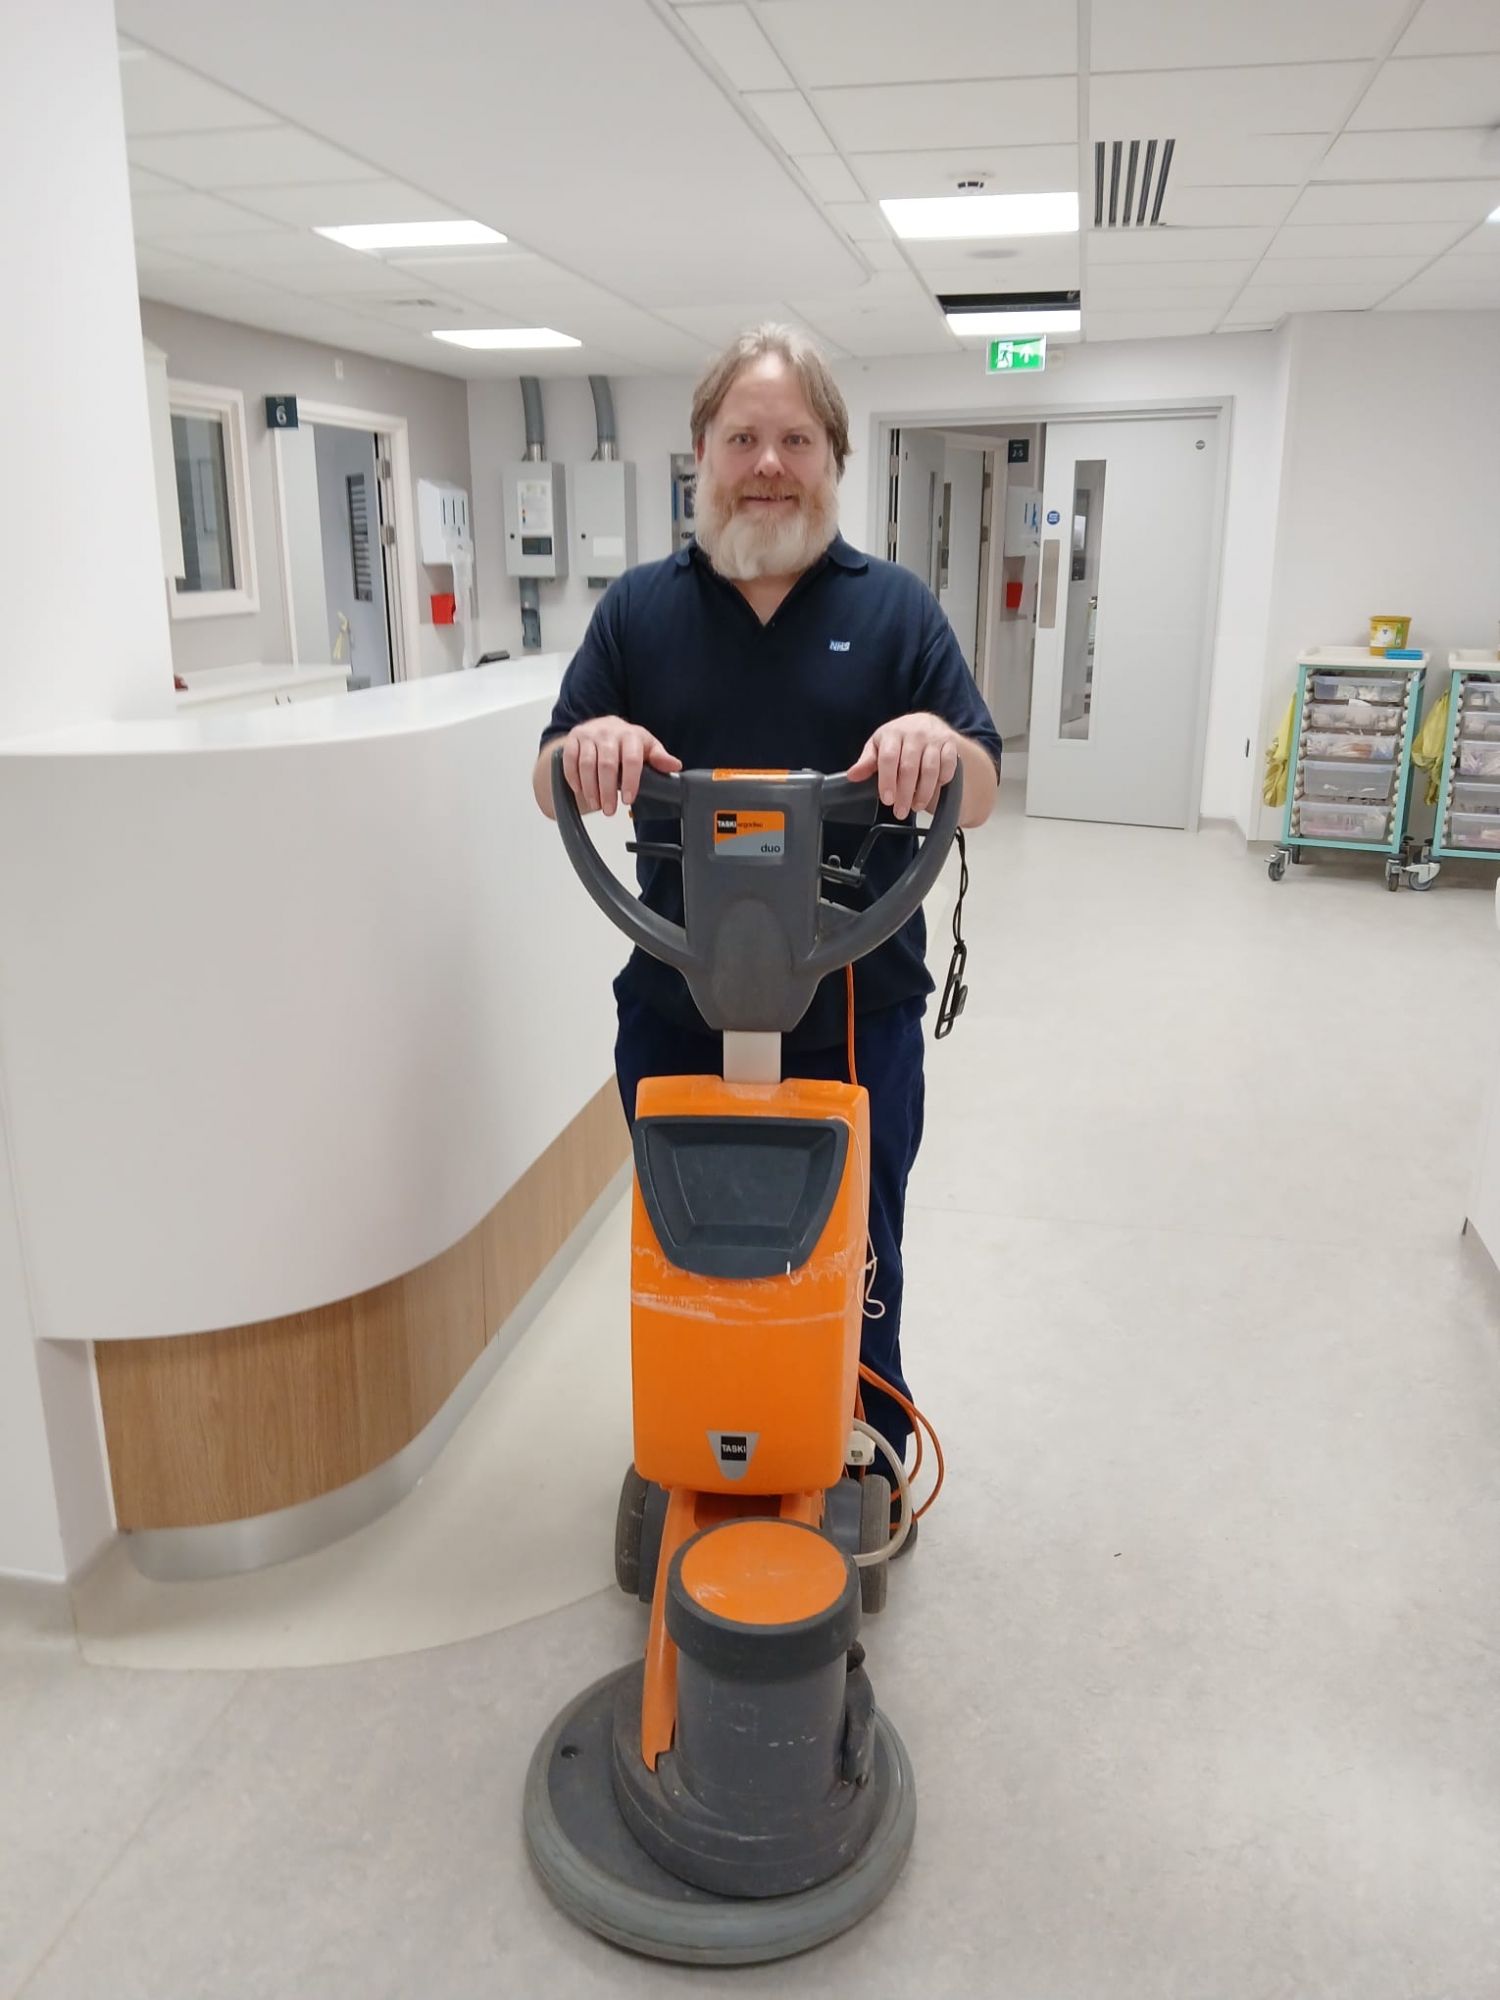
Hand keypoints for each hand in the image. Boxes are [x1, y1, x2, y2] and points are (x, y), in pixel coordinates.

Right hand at [561, 717, 680, 814]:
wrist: (602, 726)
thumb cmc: (626, 741)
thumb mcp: (646, 747)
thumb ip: (659, 758)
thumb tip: (675, 766)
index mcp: (630, 735)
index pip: (631, 759)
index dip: (630, 781)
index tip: (629, 799)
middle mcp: (608, 733)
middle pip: (606, 765)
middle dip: (607, 791)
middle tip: (609, 810)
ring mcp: (588, 736)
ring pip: (587, 765)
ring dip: (590, 789)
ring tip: (596, 804)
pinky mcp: (573, 740)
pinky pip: (569, 760)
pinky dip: (573, 778)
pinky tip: (580, 791)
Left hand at [848, 713, 960, 819]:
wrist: (926, 724)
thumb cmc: (899, 739)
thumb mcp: (878, 746)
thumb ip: (867, 762)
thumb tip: (852, 775)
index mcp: (893, 732)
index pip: (888, 758)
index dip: (887, 781)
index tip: (887, 799)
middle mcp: (914, 733)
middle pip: (909, 767)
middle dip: (905, 793)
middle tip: (900, 812)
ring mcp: (934, 738)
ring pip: (930, 769)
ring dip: (924, 792)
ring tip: (916, 806)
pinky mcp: (950, 744)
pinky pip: (948, 766)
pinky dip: (942, 781)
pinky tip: (934, 790)